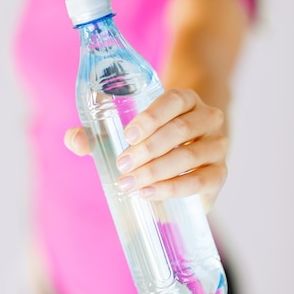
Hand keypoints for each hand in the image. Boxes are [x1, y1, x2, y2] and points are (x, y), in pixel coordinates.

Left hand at [64, 89, 227, 212]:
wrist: (189, 154)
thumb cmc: (153, 137)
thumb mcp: (129, 130)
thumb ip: (98, 134)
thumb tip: (74, 139)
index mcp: (185, 100)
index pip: (173, 100)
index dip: (151, 117)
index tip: (127, 135)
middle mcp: (207, 118)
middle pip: (180, 130)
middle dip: (148, 149)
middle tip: (122, 164)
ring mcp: (217, 146)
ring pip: (190, 155)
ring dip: (157, 170)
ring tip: (130, 183)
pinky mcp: (219, 174)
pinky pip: (201, 181)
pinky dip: (174, 188)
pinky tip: (151, 193)